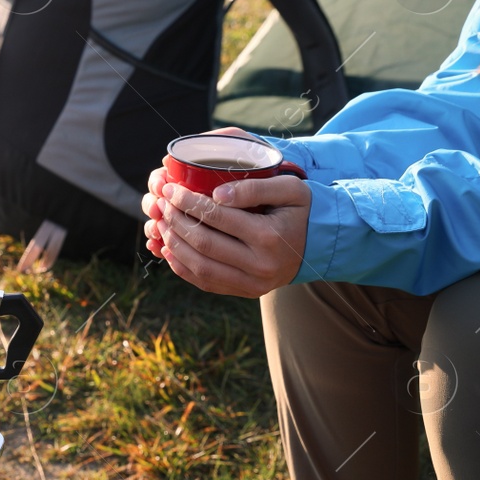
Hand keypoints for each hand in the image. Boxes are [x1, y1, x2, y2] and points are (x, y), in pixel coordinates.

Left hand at [141, 158, 310, 297]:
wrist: (319, 243)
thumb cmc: (301, 210)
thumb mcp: (290, 189)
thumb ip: (254, 187)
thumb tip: (217, 194)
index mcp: (270, 237)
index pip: (216, 217)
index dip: (188, 202)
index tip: (171, 189)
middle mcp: (260, 265)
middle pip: (204, 243)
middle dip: (176, 221)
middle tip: (161, 204)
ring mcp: (252, 284)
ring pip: (200, 267)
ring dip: (173, 244)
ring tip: (161, 223)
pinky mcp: (244, 292)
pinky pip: (205, 283)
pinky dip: (181, 266)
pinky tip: (168, 248)